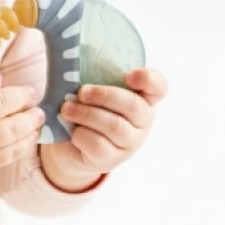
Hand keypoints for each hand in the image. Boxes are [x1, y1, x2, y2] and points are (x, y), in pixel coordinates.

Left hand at [40, 68, 167, 191]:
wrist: (68, 145)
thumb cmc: (84, 108)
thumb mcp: (92, 91)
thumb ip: (92, 77)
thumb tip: (74, 65)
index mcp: (140, 98)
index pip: (158, 87)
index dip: (148, 79)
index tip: (128, 76)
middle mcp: (141, 122)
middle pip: (134, 106)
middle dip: (104, 95)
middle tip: (81, 92)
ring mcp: (129, 143)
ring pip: (115, 126)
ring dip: (87, 114)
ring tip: (67, 109)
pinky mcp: (111, 160)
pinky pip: (98, 145)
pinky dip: (81, 134)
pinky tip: (73, 130)